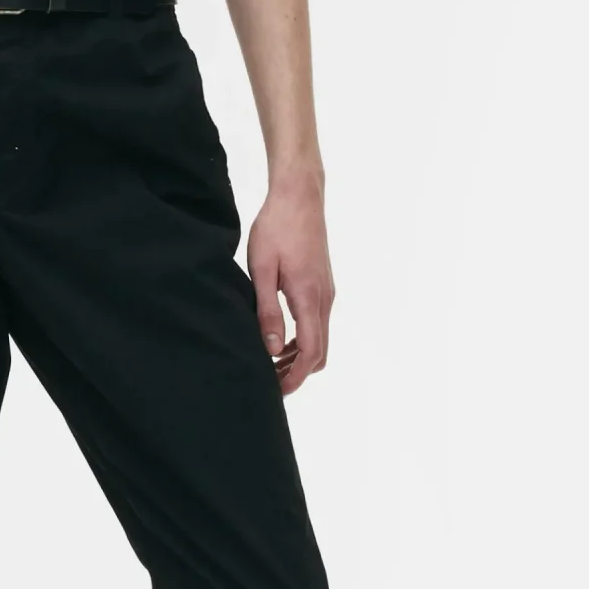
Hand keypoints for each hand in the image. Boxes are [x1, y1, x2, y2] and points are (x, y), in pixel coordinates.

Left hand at [247, 176, 333, 395]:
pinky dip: (302, 339)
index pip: (309, 353)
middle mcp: (324, 299)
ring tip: (270, 364)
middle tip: (270, 383)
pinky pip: (318, 323)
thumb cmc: (277, 227)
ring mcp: (327, 292)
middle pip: (319, 353)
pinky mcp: (323, 284)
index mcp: (309, 298)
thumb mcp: (261, 269)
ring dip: (299, 356)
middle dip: (297, 373)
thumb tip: (269, 348)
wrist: (300, 195)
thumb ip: (266, 310)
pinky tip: (279, 337)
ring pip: (320, 339)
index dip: (294, 378)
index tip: (276, 392)